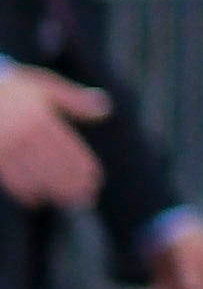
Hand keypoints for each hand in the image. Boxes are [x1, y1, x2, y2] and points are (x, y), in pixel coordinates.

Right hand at [0, 66, 108, 207]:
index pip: (68, 149)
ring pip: (33, 175)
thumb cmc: (13, 88)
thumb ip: (74, 99)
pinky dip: (24, 191)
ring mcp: (5, 146)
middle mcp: (24, 134)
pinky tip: (36, 200)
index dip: (82, 168)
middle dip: (71, 184)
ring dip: (52, 191)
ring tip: (67, 202)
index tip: (95, 181)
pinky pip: (10, 178)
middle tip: (86, 199)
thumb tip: (106, 108)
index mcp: (41, 118)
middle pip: (53, 166)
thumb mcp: (45, 86)